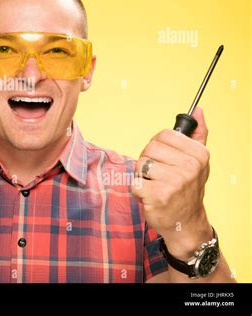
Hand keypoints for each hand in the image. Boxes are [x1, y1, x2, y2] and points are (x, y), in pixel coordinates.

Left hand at [131, 107, 213, 258]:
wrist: (186, 223)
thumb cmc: (188, 188)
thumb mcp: (198, 161)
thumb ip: (197, 134)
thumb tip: (198, 110)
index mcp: (198, 154)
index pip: (163, 135)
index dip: (158, 147)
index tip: (166, 160)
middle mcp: (188, 166)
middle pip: (149, 149)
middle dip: (148, 161)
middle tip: (159, 176)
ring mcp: (173, 181)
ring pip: (140, 164)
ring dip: (143, 176)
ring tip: (155, 186)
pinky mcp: (157, 195)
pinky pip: (134, 182)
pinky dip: (138, 190)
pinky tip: (150, 197)